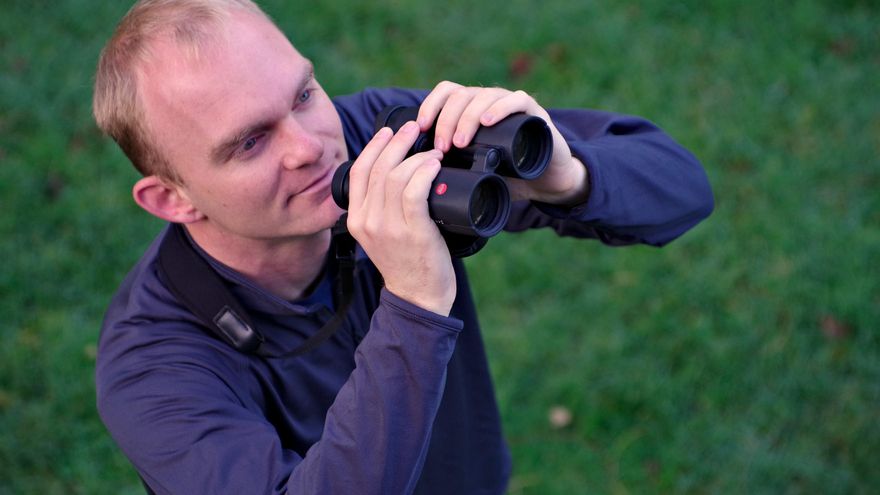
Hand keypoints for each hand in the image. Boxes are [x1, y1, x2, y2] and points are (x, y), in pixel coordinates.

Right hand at [345, 121, 455, 315]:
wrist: (418, 298)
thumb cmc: (407, 263)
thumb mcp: (381, 235)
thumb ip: (380, 208)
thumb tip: (395, 173)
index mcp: (356, 220)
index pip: (359, 171)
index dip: (374, 146)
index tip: (389, 131)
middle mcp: (368, 222)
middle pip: (378, 168)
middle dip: (397, 142)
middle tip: (413, 129)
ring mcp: (389, 228)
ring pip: (396, 177)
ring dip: (416, 156)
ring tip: (432, 152)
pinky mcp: (413, 232)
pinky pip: (414, 192)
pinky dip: (425, 172)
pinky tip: (434, 165)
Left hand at [417, 81, 588, 205]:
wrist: (547, 181)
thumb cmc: (508, 176)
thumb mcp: (474, 171)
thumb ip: (452, 169)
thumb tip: (418, 179)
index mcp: (473, 110)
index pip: (447, 92)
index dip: (431, 105)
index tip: (421, 128)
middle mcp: (490, 102)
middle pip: (461, 95)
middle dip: (446, 119)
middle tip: (442, 147)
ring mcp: (512, 105)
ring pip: (484, 96)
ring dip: (467, 117)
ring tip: (460, 143)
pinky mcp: (534, 114)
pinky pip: (517, 100)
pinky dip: (500, 108)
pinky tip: (488, 121)